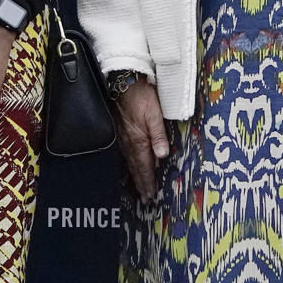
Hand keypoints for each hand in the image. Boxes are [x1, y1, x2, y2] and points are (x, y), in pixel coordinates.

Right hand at [115, 78, 170, 192]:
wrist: (124, 83)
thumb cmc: (142, 97)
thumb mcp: (155, 114)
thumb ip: (159, 135)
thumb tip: (162, 156)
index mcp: (139, 140)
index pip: (145, 166)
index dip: (148, 181)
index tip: (150, 195)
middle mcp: (129, 142)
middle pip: (136, 168)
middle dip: (141, 183)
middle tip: (145, 198)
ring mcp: (123, 138)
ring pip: (130, 162)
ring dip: (135, 176)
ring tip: (139, 188)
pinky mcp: (120, 132)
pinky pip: (125, 154)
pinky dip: (129, 164)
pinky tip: (130, 167)